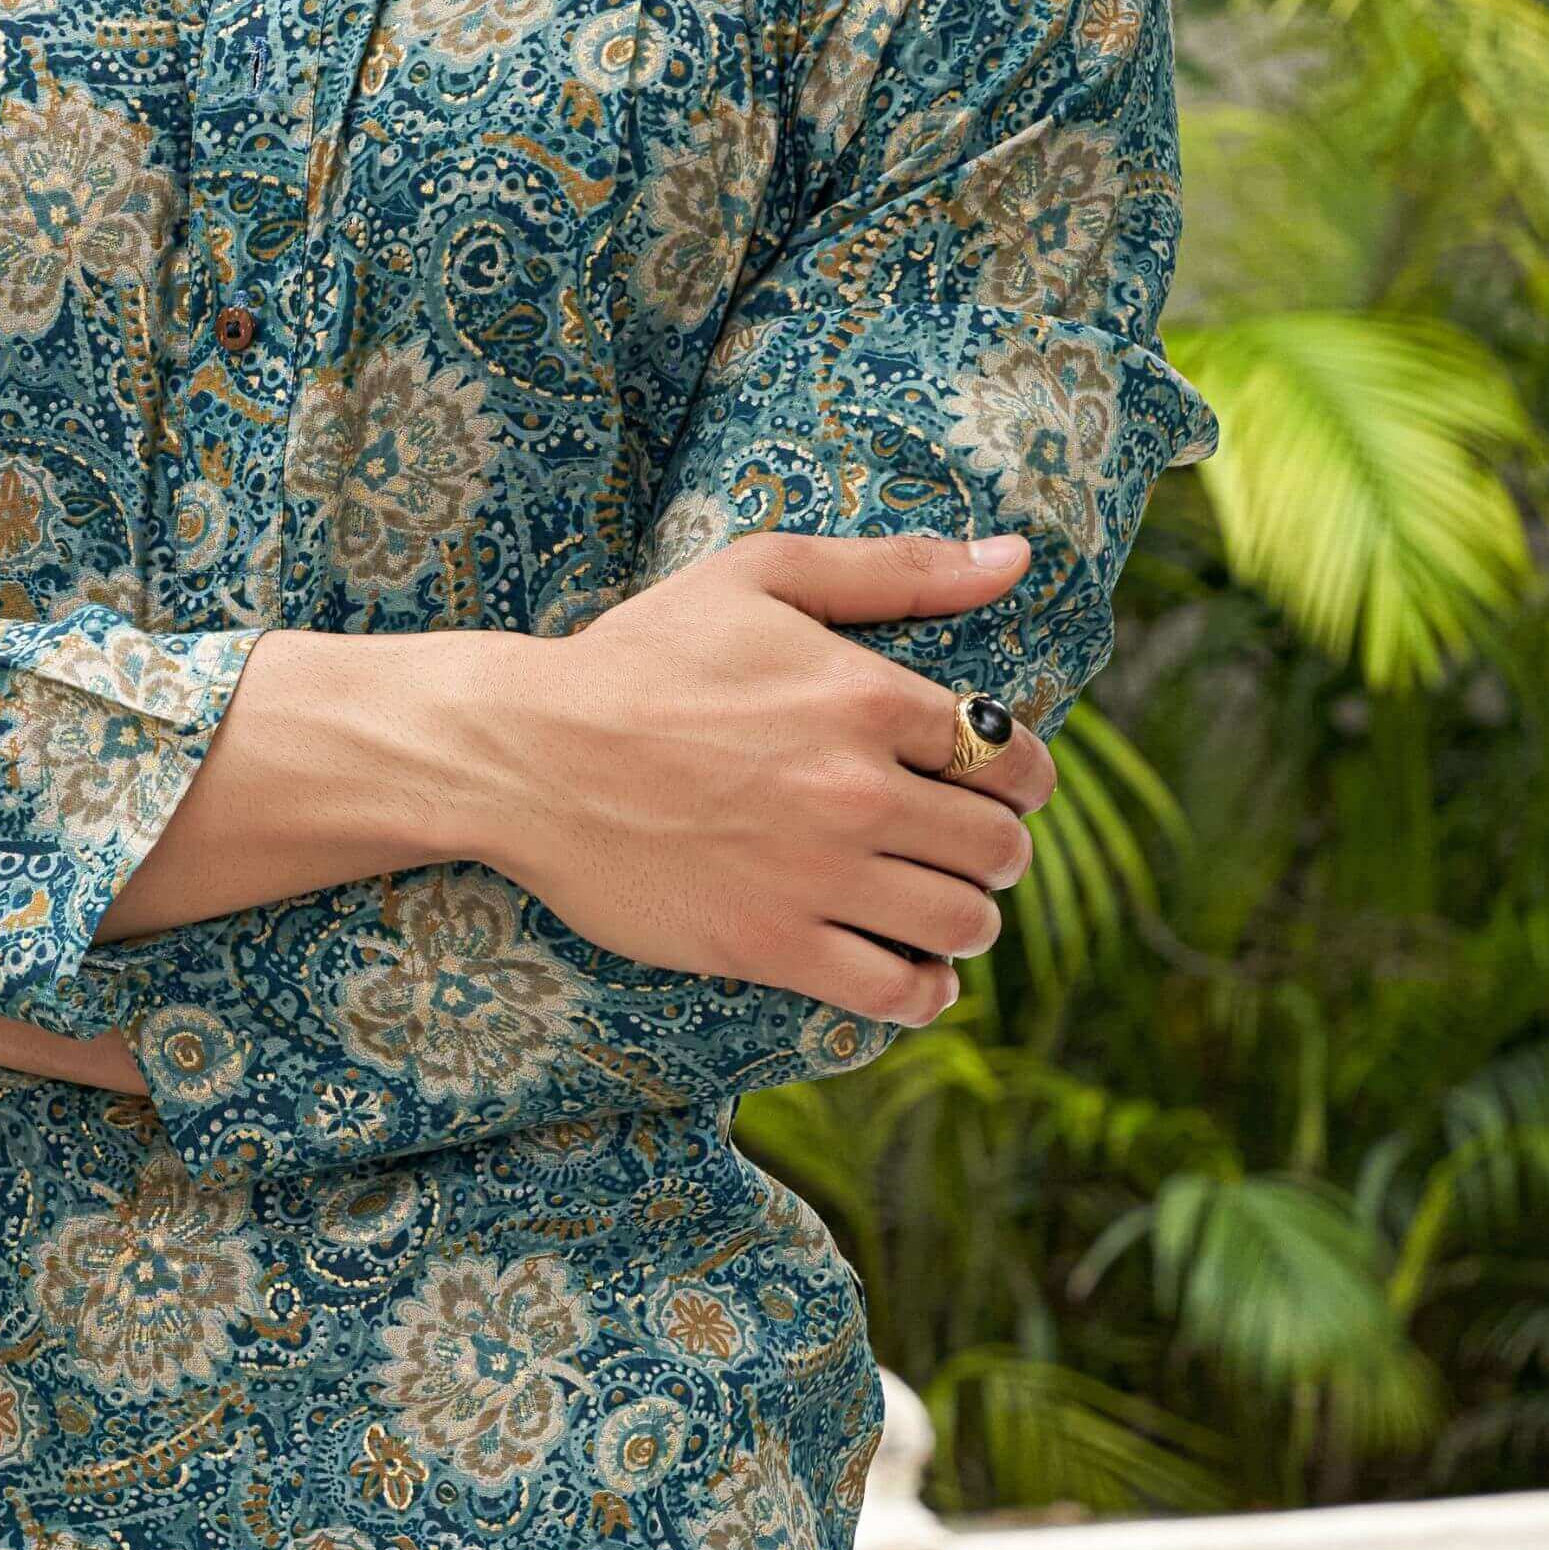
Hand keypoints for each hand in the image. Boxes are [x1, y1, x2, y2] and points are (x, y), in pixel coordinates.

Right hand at [493, 530, 1056, 1025]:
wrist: (527, 751)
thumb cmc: (639, 656)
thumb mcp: (762, 577)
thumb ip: (899, 568)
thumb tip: (1018, 558)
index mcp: (866, 697)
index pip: (1008, 755)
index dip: (1021, 778)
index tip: (1001, 786)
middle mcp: (857, 790)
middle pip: (997, 845)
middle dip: (998, 851)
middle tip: (965, 849)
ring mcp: (815, 875)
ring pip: (961, 923)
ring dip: (969, 921)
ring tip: (943, 910)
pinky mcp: (768, 945)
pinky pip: (893, 991)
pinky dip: (924, 991)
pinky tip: (916, 975)